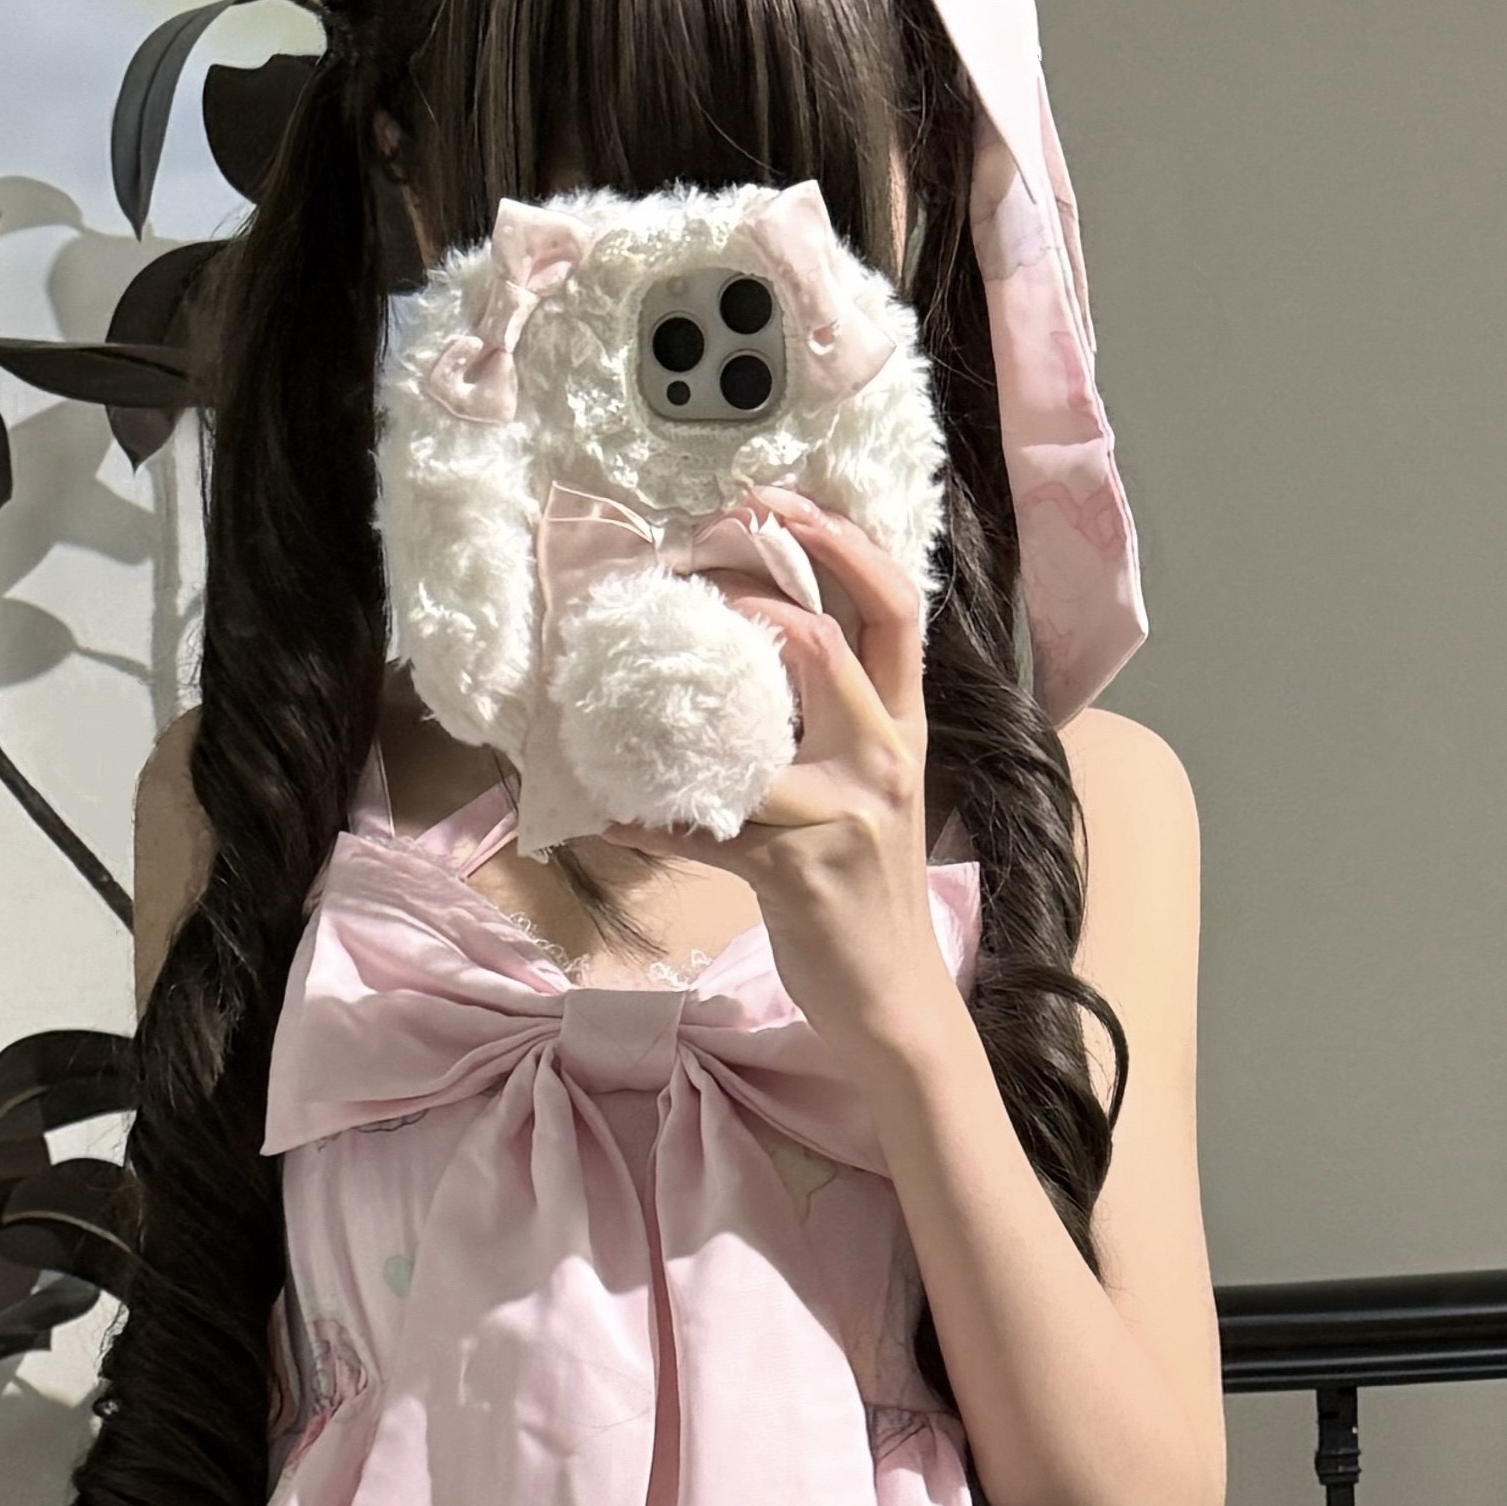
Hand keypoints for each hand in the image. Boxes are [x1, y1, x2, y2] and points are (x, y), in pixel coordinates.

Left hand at [691, 489, 963, 1076]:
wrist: (894, 1000)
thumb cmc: (869, 894)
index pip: (895, 609)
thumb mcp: (871, 796)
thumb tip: (756, 668)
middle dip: (773, 572)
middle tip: (708, 535)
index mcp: (902, 729)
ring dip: (697, 683)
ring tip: (638, 660)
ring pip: (773, 715)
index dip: (840, 544)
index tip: (773, 506)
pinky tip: (604, 813)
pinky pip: (707, 828)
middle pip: (841, 635)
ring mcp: (845, 811)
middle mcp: (885, 756)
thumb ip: (834, 730)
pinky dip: (648, 820)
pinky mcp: (797, 868)